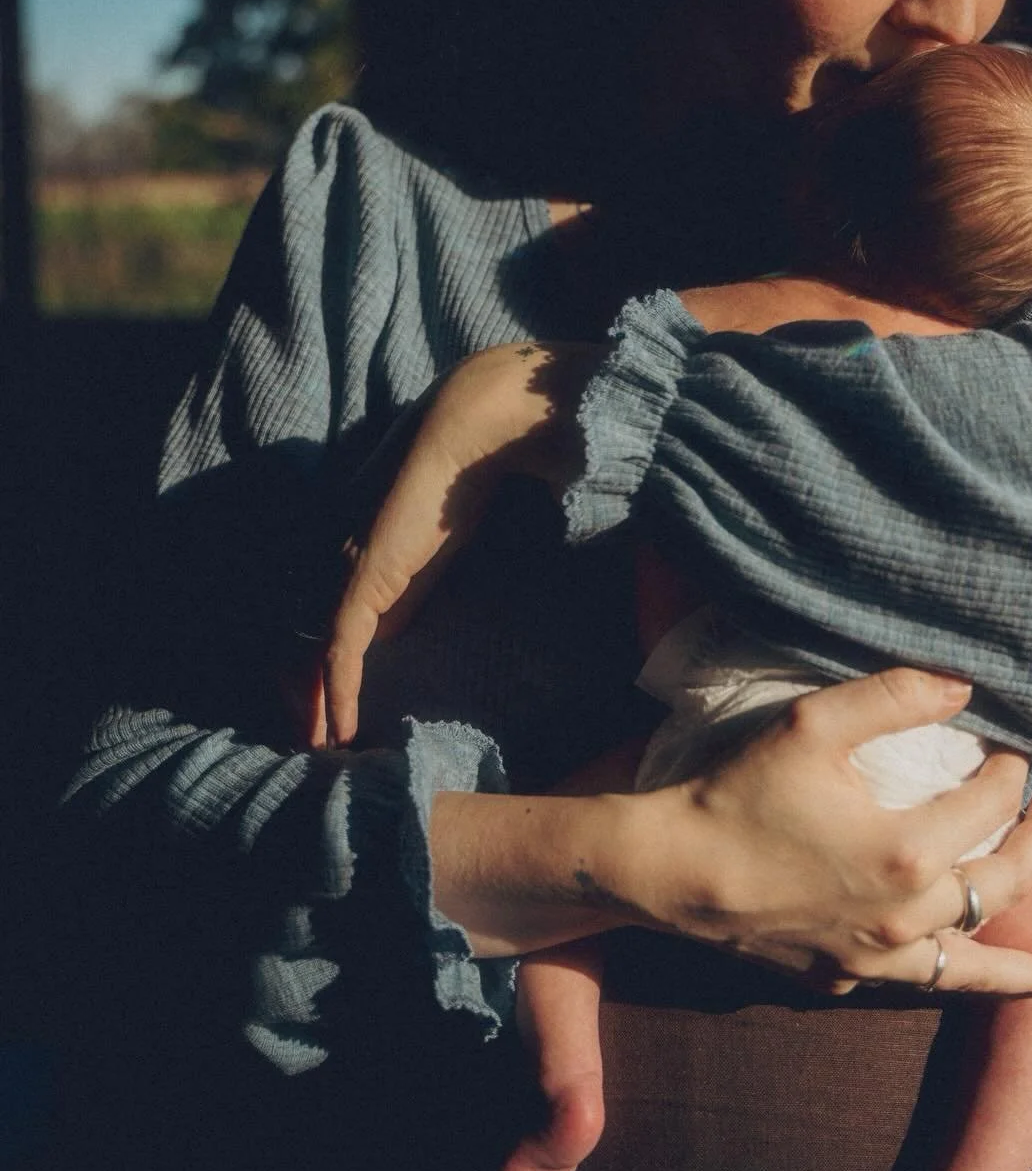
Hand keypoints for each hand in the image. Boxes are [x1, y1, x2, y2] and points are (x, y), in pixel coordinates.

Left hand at [319, 340, 599, 746]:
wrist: (502, 419)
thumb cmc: (514, 464)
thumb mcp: (515, 526)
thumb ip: (519, 553)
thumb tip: (571, 592)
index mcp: (407, 553)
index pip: (367, 618)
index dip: (354, 664)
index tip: (361, 709)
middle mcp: (379, 562)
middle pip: (334, 639)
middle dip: (321, 692)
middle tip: (327, 743)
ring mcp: (369, 567)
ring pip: (327, 651)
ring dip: (324, 702)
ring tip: (325, 751)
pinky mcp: (370, 574)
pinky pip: (342, 647)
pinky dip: (338, 690)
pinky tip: (341, 730)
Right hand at [638, 668, 1031, 997]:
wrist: (671, 872)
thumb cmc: (739, 793)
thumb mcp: (814, 724)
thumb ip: (895, 697)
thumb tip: (964, 687)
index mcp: (909, 851)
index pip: (991, 805)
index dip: (1011, 771)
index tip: (1012, 749)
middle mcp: (908, 916)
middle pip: (1004, 880)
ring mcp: (879, 958)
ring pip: (978, 966)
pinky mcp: (846, 978)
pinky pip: (926, 987)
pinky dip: (968, 988)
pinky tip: (984, 990)